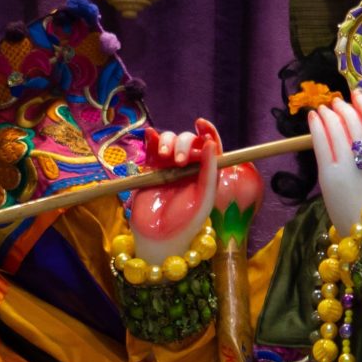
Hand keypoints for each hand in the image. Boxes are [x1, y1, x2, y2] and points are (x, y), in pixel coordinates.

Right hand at [125, 119, 223, 258]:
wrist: (159, 236)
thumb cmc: (187, 221)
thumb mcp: (204, 197)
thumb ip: (209, 171)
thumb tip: (210, 143)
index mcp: (206, 172)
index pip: (209, 146)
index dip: (207, 132)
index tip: (202, 124)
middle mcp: (188, 167)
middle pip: (187, 141)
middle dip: (183, 144)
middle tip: (178, 161)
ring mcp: (168, 166)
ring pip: (169, 140)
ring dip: (167, 141)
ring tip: (165, 157)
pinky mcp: (151, 169)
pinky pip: (151, 148)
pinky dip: (152, 139)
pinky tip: (151, 136)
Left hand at [307, 90, 361, 236]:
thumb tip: (355, 120)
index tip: (356, 96)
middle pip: (353, 121)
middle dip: (344, 107)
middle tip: (338, 103)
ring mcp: (347, 166)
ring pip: (336, 129)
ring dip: (329, 113)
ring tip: (325, 108)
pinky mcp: (328, 174)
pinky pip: (321, 143)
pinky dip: (316, 126)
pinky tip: (313, 118)